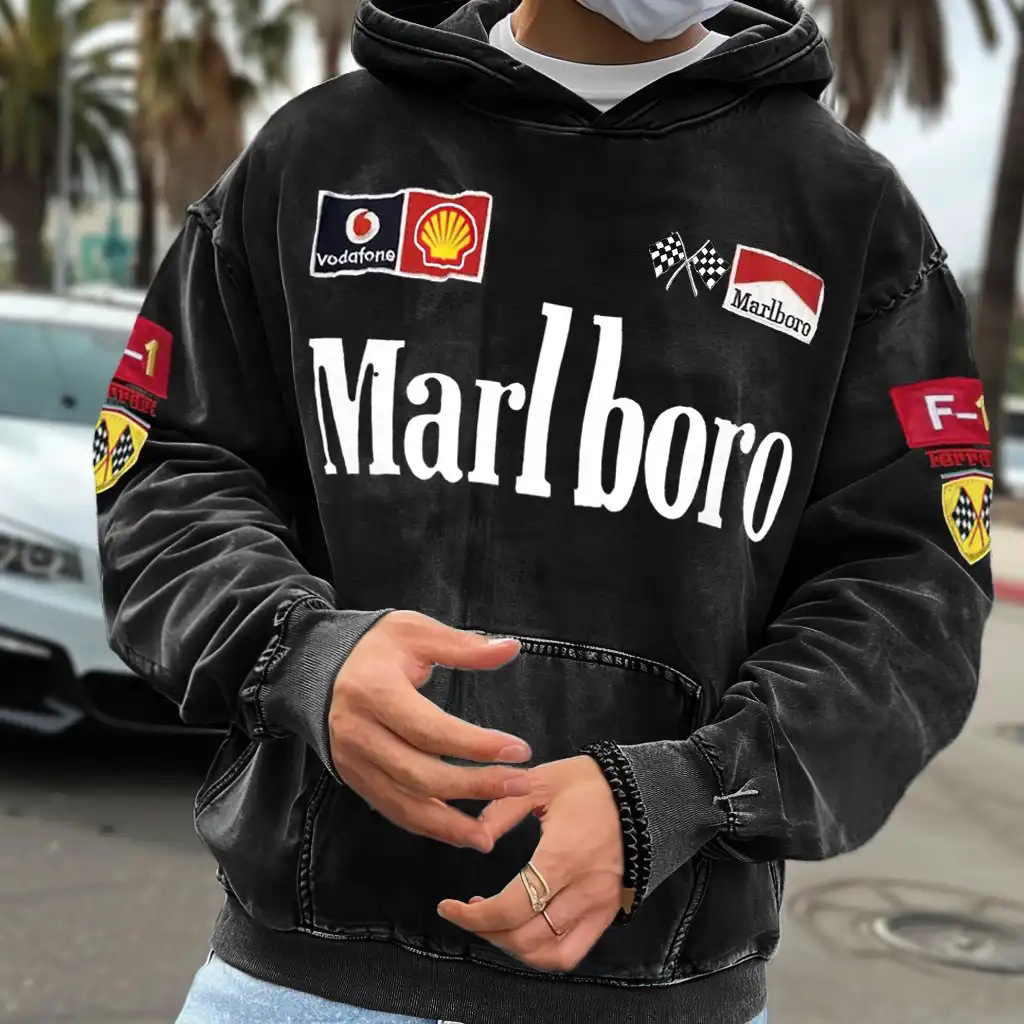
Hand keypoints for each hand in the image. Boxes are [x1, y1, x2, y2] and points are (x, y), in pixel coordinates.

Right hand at [329, 610, 532, 851]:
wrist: (320, 666)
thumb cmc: (376, 647)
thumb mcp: (416, 631)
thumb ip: (463, 646)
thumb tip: (510, 649)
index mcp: (375, 692)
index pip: (430, 730)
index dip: (475, 745)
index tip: (518, 750)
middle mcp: (359, 733)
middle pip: (421, 774)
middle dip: (474, 786)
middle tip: (520, 785)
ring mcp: (353, 761)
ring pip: (405, 804)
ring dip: (450, 824)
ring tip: (490, 836)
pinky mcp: (354, 778)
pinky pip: (393, 810)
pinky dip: (427, 827)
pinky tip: (458, 834)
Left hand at [436, 755, 624, 972]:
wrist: (647, 792)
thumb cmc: (592, 784)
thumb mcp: (542, 781)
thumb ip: (503, 808)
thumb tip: (476, 838)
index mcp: (564, 856)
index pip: (512, 908)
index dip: (474, 916)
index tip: (449, 906)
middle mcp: (584, 890)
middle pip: (526, 937)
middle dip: (485, 931)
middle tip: (467, 911)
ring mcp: (600, 907)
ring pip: (549, 954)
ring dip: (511, 947)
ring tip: (493, 923)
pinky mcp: (609, 914)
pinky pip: (573, 952)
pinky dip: (542, 953)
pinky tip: (524, 932)